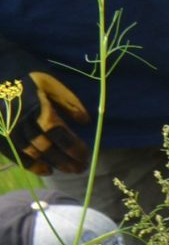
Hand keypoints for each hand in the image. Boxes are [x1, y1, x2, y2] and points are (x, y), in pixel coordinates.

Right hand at [0, 41, 90, 174]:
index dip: (73, 147)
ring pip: (29, 153)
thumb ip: (69, 102)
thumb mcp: (50, 82)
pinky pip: (12, 152)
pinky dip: (28, 164)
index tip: (85, 155)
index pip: (59, 134)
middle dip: (65, 160)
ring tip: (63, 170)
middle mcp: (21, 121)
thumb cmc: (25, 74)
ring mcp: (6, 127)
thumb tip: (85, 122)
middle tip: (79, 168)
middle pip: (46, 147)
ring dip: (49, 164)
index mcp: (37, 108)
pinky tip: (42, 170)